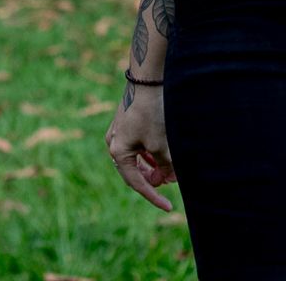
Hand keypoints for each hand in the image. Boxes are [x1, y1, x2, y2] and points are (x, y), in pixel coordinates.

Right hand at [105, 83, 176, 210]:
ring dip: (153, 165)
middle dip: (154, 178)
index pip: (136, 182)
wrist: (148, 79)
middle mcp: (114, 141)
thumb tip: (168, 178)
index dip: (153, 196)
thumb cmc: (152, 112)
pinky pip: (138, 144)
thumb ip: (165, 166)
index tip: (169, 206)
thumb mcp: (161, 145)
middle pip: (135, 171)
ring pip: (137, 157)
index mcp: (118, 150)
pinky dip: (150, 151)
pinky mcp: (128, 121)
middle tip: (171, 180)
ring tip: (170, 166)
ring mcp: (120, 131)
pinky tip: (163, 151)